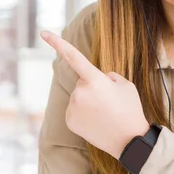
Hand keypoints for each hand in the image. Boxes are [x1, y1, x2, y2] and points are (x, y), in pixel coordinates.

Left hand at [40, 30, 149, 158]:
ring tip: (105, 113)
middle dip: (93, 87)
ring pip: (78, 96)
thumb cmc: (130, 110)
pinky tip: (96, 121)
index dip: (57, 43)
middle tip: (110, 101)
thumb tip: (99, 78)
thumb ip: (109, 76)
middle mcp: (80, 92)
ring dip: (89, 101)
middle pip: (82, 82)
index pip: (73, 56)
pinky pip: (75, 109)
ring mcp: (73, 107)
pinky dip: (84, 113)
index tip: (43, 32)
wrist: (129, 140)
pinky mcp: (69, 120)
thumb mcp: (125, 85)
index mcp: (94, 79)